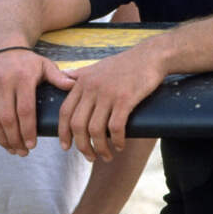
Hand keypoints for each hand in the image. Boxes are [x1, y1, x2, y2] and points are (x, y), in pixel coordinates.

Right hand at [0, 48, 74, 154]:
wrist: (0, 46)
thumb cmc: (26, 60)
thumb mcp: (44, 65)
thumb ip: (58, 77)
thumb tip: (74, 86)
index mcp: (22, 78)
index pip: (25, 111)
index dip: (28, 131)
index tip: (32, 145)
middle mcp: (3, 83)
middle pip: (7, 119)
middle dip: (15, 140)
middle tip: (23, 153)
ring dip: (2, 139)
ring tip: (12, 149)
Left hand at [59, 46, 164, 161]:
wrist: (150, 56)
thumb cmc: (124, 64)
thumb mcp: (96, 66)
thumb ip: (78, 74)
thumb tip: (62, 77)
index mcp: (82, 82)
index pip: (64, 112)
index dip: (63, 132)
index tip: (66, 147)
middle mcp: (91, 88)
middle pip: (77, 124)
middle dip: (81, 145)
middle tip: (90, 157)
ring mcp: (108, 93)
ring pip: (95, 129)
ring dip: (99, 148)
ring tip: (106, 156)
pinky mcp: (125, 98)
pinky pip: (115, 126)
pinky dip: (116, 140)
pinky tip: (120, 146)